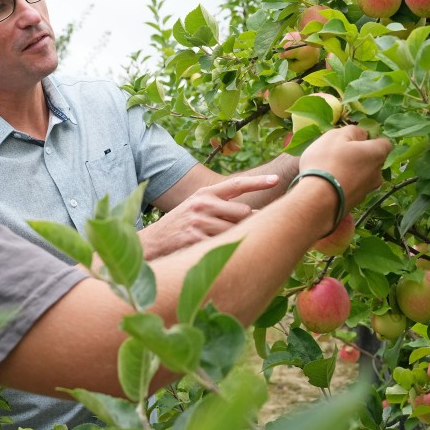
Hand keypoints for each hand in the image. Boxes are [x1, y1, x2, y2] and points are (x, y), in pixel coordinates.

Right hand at [138, 174, 279, 259]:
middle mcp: (203, 204)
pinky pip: (223, 244)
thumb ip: (222, 206)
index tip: (276, 179)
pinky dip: (222, 249)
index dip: (258, 181)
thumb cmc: (181, 226)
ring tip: (218, 242)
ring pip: (235, 229)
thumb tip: (255, 213)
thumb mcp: (197, 208)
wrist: (152, 243)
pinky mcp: (196, 239)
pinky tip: (211, 250)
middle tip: (233, 232)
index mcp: (205, 193)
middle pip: (243, 212)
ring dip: (234, 238)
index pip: (236, 184)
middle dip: (244, 223)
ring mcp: (199, 221)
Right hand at [299, 126, 391, 208]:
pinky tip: (328, 184)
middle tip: (339, 153)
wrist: (317, 200)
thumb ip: (354, 131)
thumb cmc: (327, 162)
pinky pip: (352, 188)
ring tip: (331, 170)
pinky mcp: (355, 204)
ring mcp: (367, 191)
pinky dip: (344, 184)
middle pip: (373, 160)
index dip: (372, 138)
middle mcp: (377, 174)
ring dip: (352, 171)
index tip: (356, 138)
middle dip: (360, 156)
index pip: (385, 142)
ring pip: (362, 175)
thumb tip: (363, 135)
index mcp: (377, 154)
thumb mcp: (337, 136)